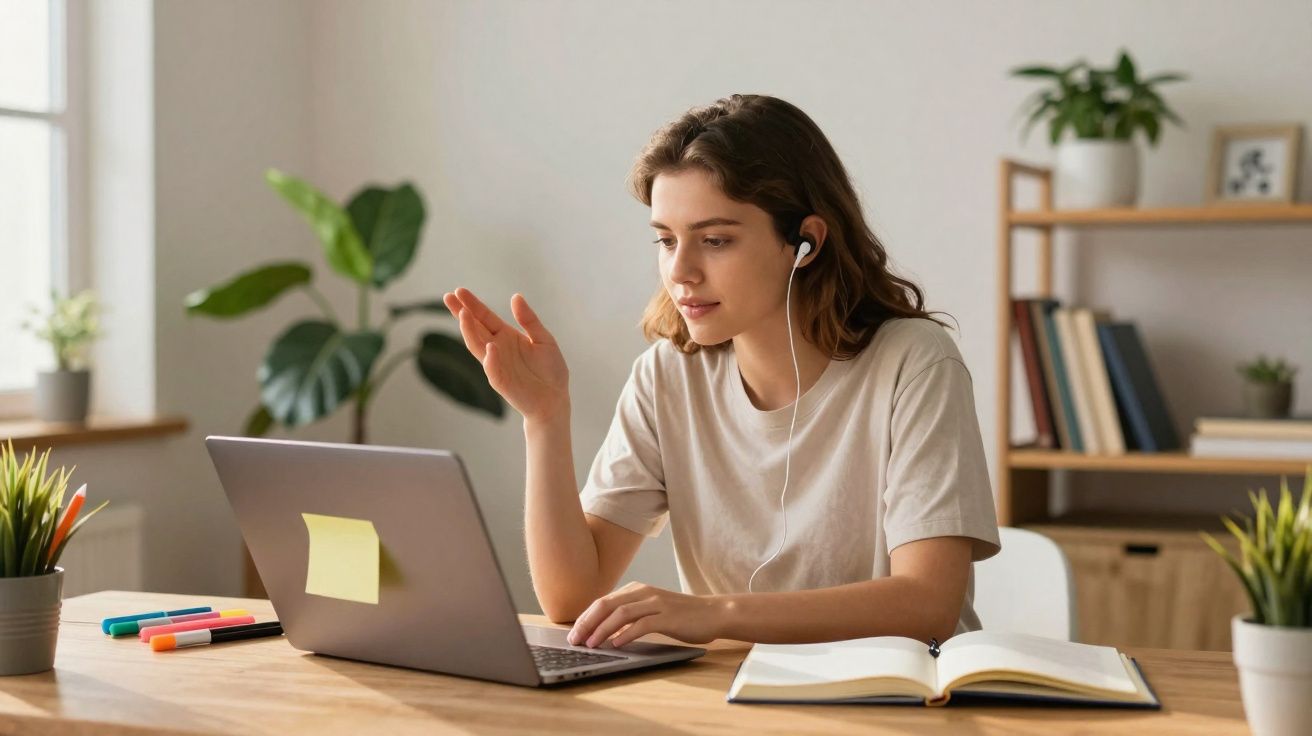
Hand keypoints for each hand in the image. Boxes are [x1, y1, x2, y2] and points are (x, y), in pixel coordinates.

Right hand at [443, 288, 569, 422]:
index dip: (472, 304)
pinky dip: (490, 359)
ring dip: (469, 331)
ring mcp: (496, 365)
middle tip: (448, 297)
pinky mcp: (501, 382)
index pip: (484, 317)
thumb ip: (529, 320)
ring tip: (463, 314)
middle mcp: (496, 348)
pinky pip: (492, 370)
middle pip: (474, 328)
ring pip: (477, 346)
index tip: (458, 291)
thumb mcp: (544, 339)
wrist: (555, 400)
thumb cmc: (550, 370)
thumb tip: (515, 296)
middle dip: (461, 313)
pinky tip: (491, 346)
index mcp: (505, 335)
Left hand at [566, 582, 726, 648]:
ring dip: (603, 630)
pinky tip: (617, 644)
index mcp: (636, 590)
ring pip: (621, 613)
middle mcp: (644, 593)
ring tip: (591, 644)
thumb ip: (630, 615)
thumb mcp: (651, 610)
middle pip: (606, 605)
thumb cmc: (680, 616)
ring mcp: (656, 603)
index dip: (585, 618)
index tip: (573, 633)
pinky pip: (642, 624)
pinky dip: (626, 634)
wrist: (713, 613)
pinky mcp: (668, 617)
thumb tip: (602, 630)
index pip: (602, 601)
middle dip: (587, 623)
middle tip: (575, 640)